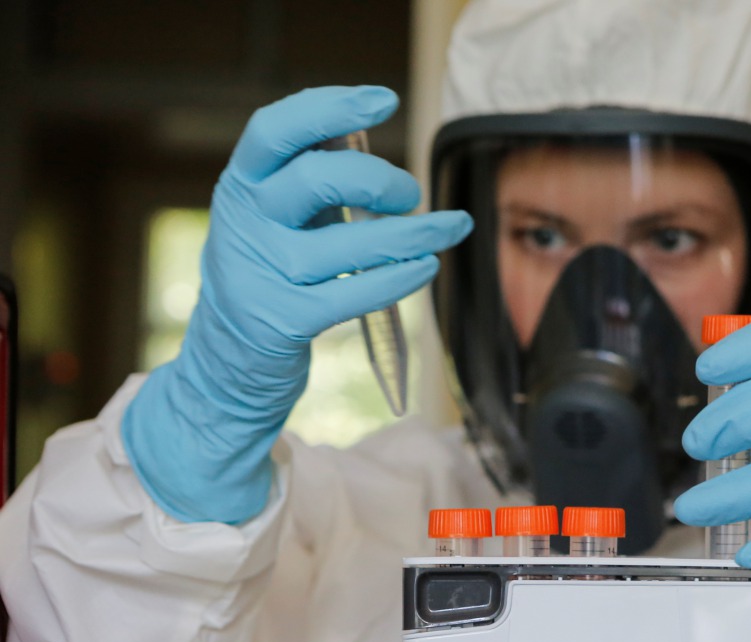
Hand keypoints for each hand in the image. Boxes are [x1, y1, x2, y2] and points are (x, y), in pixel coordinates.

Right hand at [122, 85, 472, 523]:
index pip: (275, 129)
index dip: (329, 107)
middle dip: (380, 179)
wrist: (227, 360)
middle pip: (318, 178)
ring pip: (349, 244)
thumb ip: (311, 179)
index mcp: (241, 184)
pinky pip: (356, 293)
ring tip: (450, 229)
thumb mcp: (276, 217)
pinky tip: (427, 266)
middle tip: (411, 194)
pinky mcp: (283, 320)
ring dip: (413, 235)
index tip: (384, 99)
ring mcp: (261, 273)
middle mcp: (244, 222)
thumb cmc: (269, 273)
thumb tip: (373, 139)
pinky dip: (401, 278)